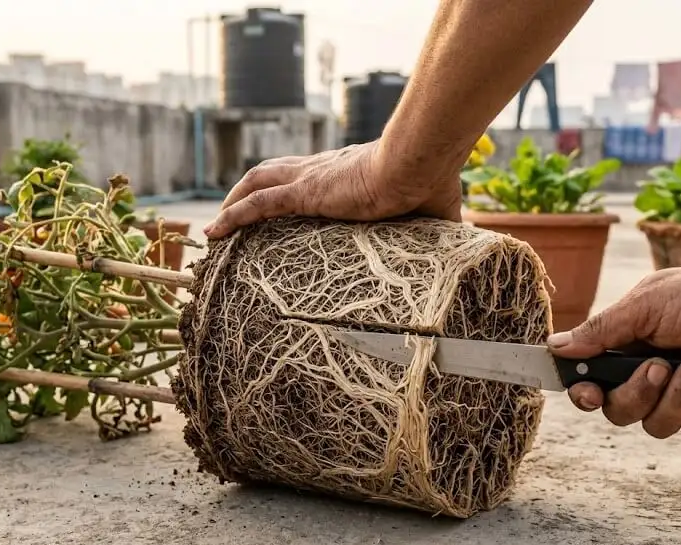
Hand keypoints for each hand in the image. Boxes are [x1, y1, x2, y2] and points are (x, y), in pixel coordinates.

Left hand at [203, 141, 463, 238]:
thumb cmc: (431, 181)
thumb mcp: (432, 212)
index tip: (283, 203)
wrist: (421, 163)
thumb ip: (437, 228)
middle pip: (273, 172)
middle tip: (234, 214)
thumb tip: (465, 246)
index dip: (291, 185)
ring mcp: (311, 180)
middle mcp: (321, 170)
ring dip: (234, 201)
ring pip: (258, 182)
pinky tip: (215, 230)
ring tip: (218, 225)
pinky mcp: (306, 192)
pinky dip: (233, 216)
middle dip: (249, 190)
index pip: (309, 175)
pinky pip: (258, 204)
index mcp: (347, 173)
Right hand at [547, 257, 680, 439]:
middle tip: (660, 366)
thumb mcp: (644, 305)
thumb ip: (600, 331)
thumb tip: (555, 346)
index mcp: (623, 350)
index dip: (586, 396)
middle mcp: (645, 377)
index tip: (591, 393)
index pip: (590, 385)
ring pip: (659, 426)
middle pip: (620, 413)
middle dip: (640, 393)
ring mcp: (677, 396)